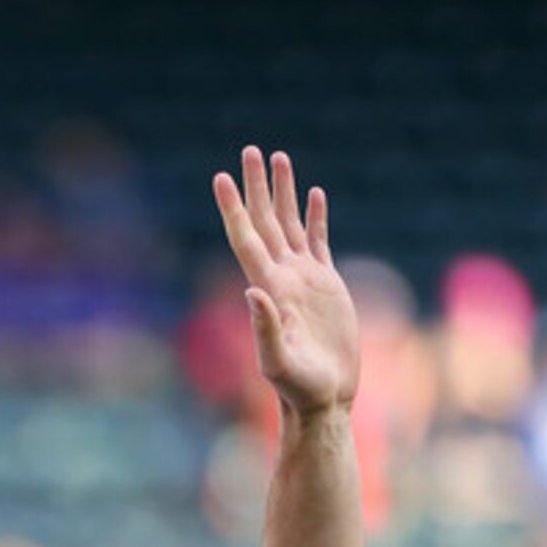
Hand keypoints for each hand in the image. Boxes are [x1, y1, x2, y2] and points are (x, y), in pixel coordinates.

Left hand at [212, 147, 358, 418]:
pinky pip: (318, 241)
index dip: (233, 209)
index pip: (245, 239)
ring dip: (283, 192)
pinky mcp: (326, 285)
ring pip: (289, 224)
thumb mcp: (278, 362)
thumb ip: (264, 328)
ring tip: (278, 157)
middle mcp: (281, 277)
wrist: (325, 397)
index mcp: (267, 288)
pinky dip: (314, 216)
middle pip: (264, 221)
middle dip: (256, 186)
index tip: (221, 178)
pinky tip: (313, 194)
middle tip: (249, 149)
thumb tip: (253, 292)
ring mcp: (304, 279)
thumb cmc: (299, 387)